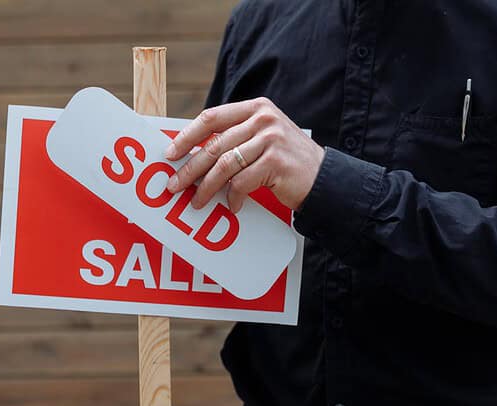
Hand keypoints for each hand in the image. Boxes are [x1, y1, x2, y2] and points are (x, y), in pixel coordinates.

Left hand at [164, 97, 324, 212]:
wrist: (325, 178)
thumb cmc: (288, 162)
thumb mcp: (265, 138)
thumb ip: (237, 138)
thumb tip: (195, 155)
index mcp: (256, 108)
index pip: (212, 117)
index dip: (188, 136)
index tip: (171, 153)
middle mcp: (263, 119)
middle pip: (214, 145)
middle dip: (190, 168)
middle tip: (174, 185)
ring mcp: (271, 140)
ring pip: (224, 166)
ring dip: (206, 188)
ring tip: (197, 201)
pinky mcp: (276, 163)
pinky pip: (242, 183)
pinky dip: (233, 198)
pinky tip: (233, 206)